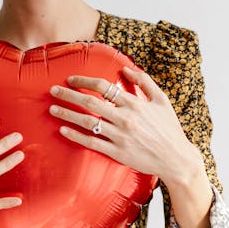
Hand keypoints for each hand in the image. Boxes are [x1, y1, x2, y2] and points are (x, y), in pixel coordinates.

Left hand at [48, 67, 201, 187]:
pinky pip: (91, 142)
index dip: (84, 81)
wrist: (176, 159)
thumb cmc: (169, 128)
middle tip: (53, 90)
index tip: (71, 79)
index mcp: (135, 103)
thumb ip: (144, 82)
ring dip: (67, 114)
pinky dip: (76, 135)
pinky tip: (63, 130)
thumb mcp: (162, 100)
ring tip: (52, 109)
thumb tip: (126, 69)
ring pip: (87, 122)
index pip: (103, 86)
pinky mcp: (117, 152)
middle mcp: (125, 118)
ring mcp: (120, 136)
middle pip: (90, 103)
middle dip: (68, 95)